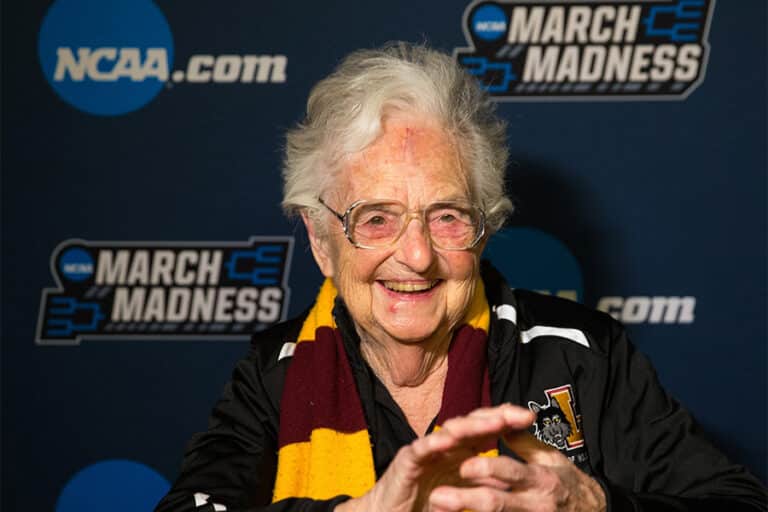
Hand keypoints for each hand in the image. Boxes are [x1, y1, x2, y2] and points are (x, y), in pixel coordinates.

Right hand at [335, 404, 535, 511]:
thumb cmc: (424, 503)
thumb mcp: (463, 493)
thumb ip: (484, 483)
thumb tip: (514, 479)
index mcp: (459, 450)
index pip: (485, 428)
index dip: (506, 420)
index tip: (531, 418)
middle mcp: (444, 445)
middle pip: (471, 423)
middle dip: (495, 415)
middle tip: (518, 413)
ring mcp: (426, 450)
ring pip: (449, 430)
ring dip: (471, 424)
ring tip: (493, 421)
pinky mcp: (407, 462)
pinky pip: (422, 448)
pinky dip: (435, 441)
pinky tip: (449, 437)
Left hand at [428, 429, 606, 511]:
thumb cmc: (567, 482)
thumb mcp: (550, 458)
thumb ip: (523, 442)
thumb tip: (498, 422)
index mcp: (541, 479)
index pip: (511, 472)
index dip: (486, 468)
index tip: (463, 465)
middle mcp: (536, 504)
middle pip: (497, 503)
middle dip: (466, 500)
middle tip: (437, 496)